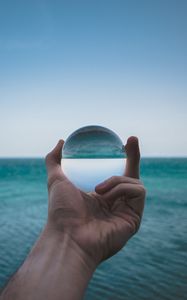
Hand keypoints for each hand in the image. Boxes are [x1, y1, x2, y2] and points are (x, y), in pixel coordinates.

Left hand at [45, 136, 145, 267]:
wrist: (68, 236)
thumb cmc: (61, 211)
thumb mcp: (56, 180)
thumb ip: (54, 160)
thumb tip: (61, 142)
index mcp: (101, 195)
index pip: (116, 172)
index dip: (122, 157)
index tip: (124, 141)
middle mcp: (115, 202)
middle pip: (131, 174)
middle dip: (134, 156)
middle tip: (131, 139)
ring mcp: (126, 209)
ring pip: (133, 181)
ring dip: (116, 179)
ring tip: (99, 190)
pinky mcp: (135, 217)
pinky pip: (137, 191)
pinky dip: (122, 188)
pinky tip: (107, 197)